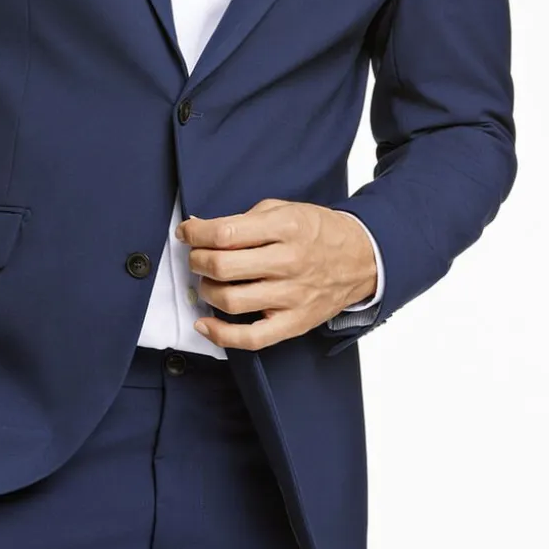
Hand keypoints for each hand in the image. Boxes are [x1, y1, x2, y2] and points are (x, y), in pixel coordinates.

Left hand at [176, 198, 377, 349]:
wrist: (361, 258)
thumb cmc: (316, 232)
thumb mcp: (283, 210)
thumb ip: (242, 219)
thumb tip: (198, 229)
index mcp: (285, 228)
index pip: (225, 233)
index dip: (195, 234)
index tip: (186, 233)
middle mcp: (289, 262)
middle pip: (222, 267)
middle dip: (197, 260)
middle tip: (196, 257)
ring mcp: (292, 296)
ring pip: (230, 300)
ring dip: (206, 290)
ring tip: (209, 281)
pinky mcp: (294, 322)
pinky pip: (251, 338)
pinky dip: (221, 335)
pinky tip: (205, 324)